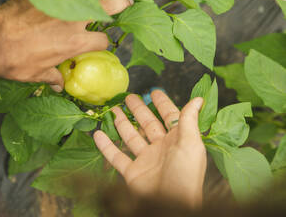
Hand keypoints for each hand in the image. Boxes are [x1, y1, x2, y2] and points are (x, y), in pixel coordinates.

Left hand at [0, 0, 132, 90]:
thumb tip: (58, 85)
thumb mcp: (38, 74)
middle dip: (120, 3)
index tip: (99, 46)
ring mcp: (59, 5)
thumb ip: (53, 77)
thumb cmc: (17, 61)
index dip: (103, 45)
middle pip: (107, 6)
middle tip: (126, 1)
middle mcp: (73, 20)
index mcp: (76, 42)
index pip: (102, 42)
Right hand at [94, 90, 206, 207]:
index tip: (154, 92)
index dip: (162, 104)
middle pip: (147, 124)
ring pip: (131, 137)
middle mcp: (160, 148)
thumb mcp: (190, 144)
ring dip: (122, 124)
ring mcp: (145, 160)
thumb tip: (199, 98)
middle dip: (139, 110)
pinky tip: (98, 134)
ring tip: (113, 110)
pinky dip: (106, 146)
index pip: (169, 117)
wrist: (171, 205)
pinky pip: (116, 156)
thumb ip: (190, 120)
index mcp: (177, 140)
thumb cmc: (185, 174)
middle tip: (129, 97)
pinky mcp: (132, 172)